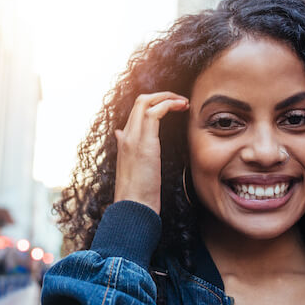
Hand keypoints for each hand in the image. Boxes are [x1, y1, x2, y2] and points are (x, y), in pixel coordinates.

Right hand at [114, 92, 188, 213]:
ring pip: (145, 102)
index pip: (136, 112)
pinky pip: (155, 112)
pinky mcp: (144, 142)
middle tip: (180, 101)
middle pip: (140, 101)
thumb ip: (128, 150)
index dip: (154, 104)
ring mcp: (133, 138)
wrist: (133, 208)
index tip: (172, 108)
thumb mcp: (131, 168)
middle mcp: (126, 135)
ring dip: (168, 97)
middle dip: (162, 95)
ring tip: (184, 103)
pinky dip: (169, 104)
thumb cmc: (137, 194)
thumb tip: (119, 134)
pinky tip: (181, 107)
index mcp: (124, 141)